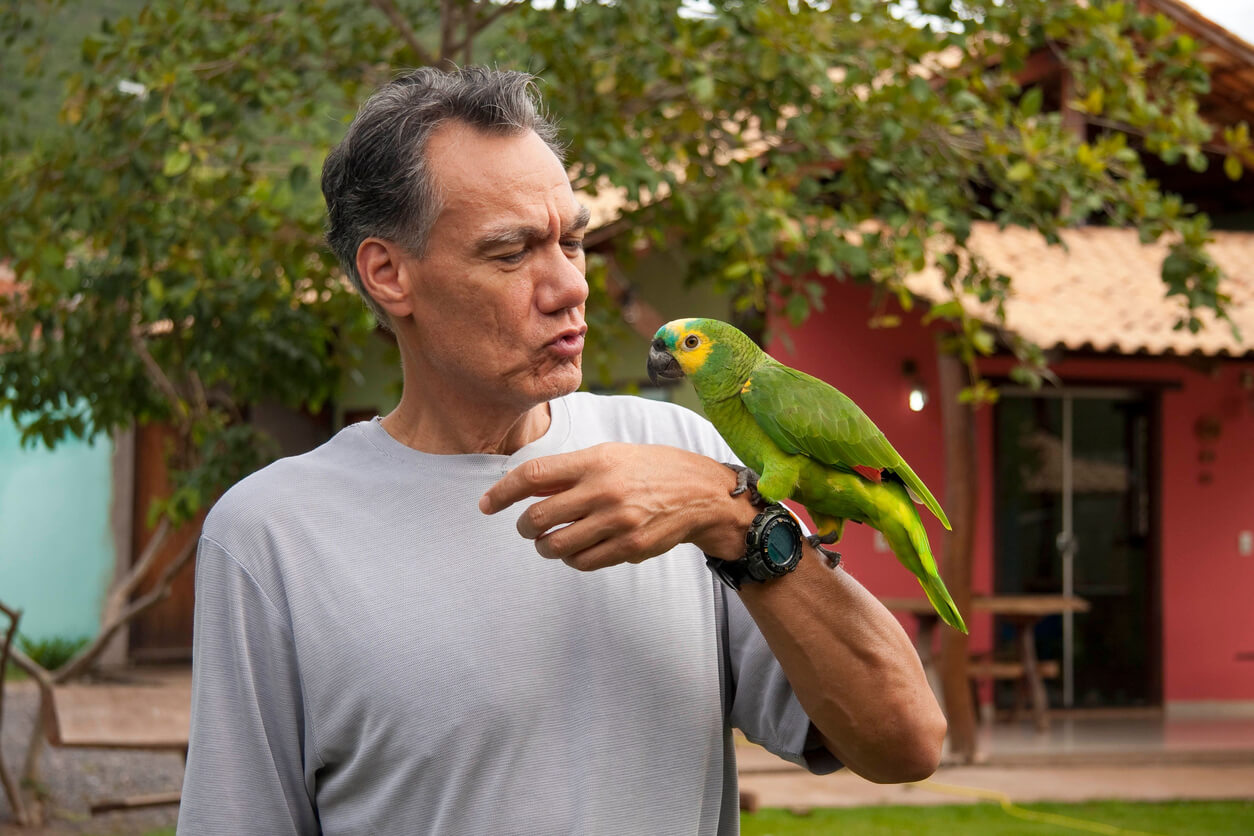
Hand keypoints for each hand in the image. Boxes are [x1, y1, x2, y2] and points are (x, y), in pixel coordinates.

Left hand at [479, 443, 756, 570]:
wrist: (702, 495)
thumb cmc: (651, 470)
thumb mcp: (611, 455)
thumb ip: (570, 471)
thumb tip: (525, 487)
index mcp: (596, 461)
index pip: (533, 475)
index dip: (502, 492)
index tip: (487, 505)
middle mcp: (604, 491)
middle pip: (538, 516)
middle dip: (524, 527)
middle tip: (526, 528)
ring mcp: (617, 522)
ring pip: (556, 546)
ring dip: (545, 547)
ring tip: (550, 541)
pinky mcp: (629, 548)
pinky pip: (582, 562)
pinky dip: (571, 559)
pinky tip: (577, 549)